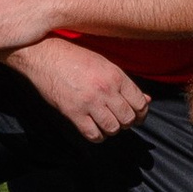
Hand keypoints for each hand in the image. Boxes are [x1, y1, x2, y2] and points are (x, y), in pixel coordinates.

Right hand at [12, 38, 150, 140]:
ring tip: (107, 123)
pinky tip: (94, 129)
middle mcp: (105, 90)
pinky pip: (92, 134)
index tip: (136, 115)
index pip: (140, 103)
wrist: (45, 55)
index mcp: (116, 76)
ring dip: (112, 129)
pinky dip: (97, 136)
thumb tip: (147, 100)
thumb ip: (126, 85)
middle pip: (128, 118)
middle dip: (127, 122)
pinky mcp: (73, 112)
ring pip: (113, 128)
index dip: (141, 113)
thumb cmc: (75, 58)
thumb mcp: (105, 65)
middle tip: (120, 120)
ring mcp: (89, 102)